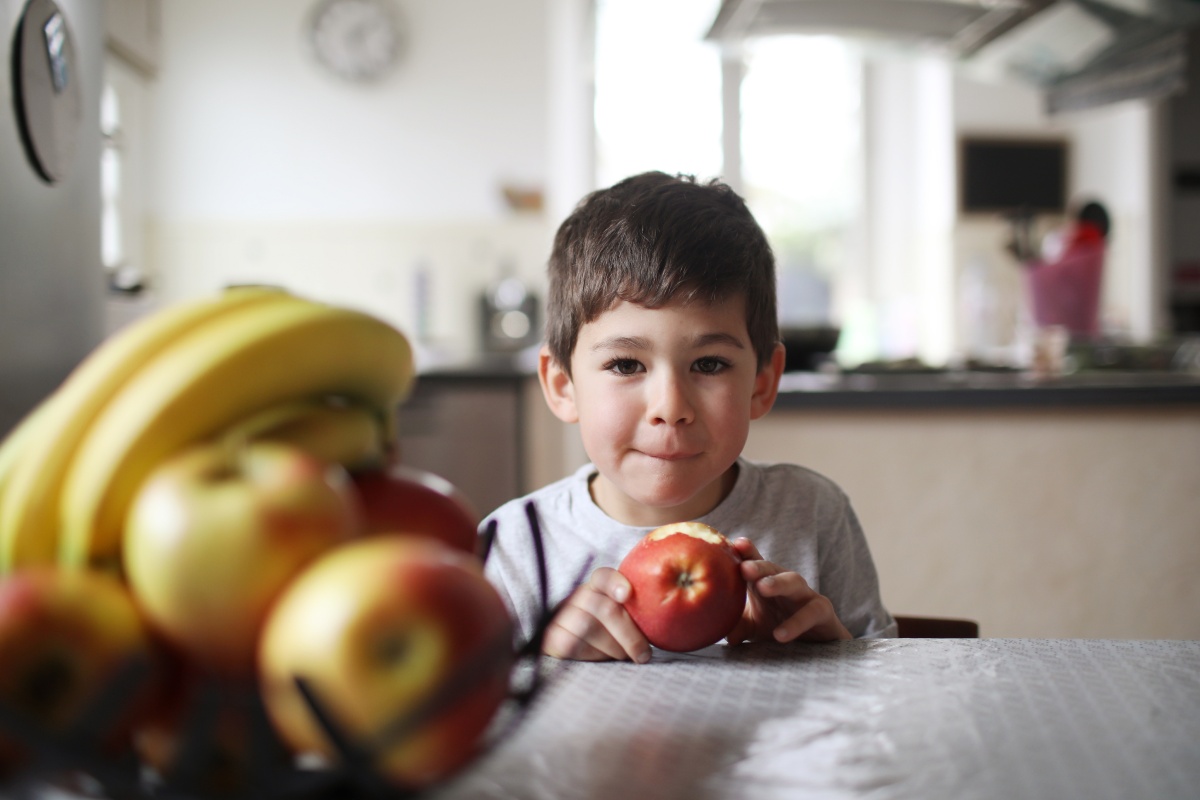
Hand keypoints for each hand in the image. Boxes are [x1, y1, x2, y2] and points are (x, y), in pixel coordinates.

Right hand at [541, 567, 651, 662]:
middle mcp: (579, 597)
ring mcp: (563, 616)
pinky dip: (591, 654)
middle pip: (603, 608)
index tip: (627, 595)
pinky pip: (571, 644)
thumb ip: (638, 614)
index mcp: (598, 587)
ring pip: (588, 627)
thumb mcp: (623, 618)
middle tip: (643, 654)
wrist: (569, 645)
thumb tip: (668, 621)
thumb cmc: (609, 633)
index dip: (615, 583)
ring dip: (612, 647)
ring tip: (623, 657)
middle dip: (628, 634)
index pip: (604, 576)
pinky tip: (602, 660)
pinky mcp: (551, 636)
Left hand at [726, 538, 850, 643]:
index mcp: (765, 581)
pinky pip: (811, 612)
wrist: (814, 643)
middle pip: (771, 568)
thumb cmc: (778, 626)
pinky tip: (780, 634)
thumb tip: (726, 636)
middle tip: (744, 568)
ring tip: (763, 587)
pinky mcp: (822, 611)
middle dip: (758, 565)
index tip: (735, 544)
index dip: (745, 552)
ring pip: (794, 582)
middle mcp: (785, 583)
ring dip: (778, 583)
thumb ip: (739, 627)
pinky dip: (796, 623)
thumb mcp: (754, 627)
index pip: (754, 563)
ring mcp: (805, 594)